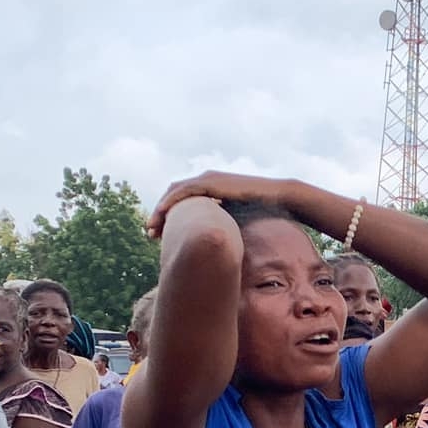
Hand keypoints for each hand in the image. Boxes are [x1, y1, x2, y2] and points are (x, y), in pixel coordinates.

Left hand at [146, 172, 293, 237]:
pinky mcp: (212, 182)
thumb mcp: (235, 219)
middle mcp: (206, 180)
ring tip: (150, 228)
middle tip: (148, 233)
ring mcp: (208, 178)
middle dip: (159, 214)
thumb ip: (222, 226)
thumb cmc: (263, 210)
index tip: (158, 234)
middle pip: (173, 196)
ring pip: (174, 192)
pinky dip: (170, 202)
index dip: (167, 215)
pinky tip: (161, 214)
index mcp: (210, 188)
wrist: (279, 197)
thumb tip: (215, 249)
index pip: (181, 200)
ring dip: (160, 210)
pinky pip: (184, 191)